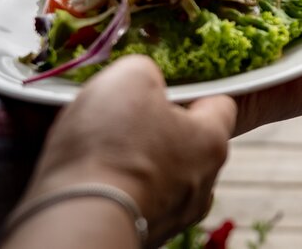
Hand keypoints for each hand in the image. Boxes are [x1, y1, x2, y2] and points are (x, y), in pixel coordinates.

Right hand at [18, 55, 235, 245]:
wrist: (80, 220)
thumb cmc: (111, 145)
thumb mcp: (129, 78)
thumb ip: (146, 70)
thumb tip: (144, 78)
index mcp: (212, 140)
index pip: (221, 106)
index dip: (195, 93)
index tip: (167, 92)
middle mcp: (204, 182)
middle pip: (192, 145)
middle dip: (164, 132)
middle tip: (128, 122)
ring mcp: (176, 216)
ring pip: (168, 179)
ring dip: (144, 167)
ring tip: (108, 156)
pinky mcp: (146, 238)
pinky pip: (141, 205)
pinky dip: (124, 194)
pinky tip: (98, 186)